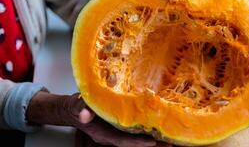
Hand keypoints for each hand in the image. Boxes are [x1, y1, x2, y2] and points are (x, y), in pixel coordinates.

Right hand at [26, 92, 170, 146]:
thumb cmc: (76, 107)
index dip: (136, 143)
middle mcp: (113, 134)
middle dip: (152, 143)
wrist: (76, 108)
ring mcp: (118, 130)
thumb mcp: (75, 105)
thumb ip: (79, 108)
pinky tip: (160, 125)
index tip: (152, 142)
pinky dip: (148, 128)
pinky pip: (136, 128)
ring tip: (172, 138)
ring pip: (137, 136)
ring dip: (153, 137)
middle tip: (171, 143)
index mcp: (103, 133)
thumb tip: (84, 114)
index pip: (122, 140)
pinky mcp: (122, 123)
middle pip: (134, 142)